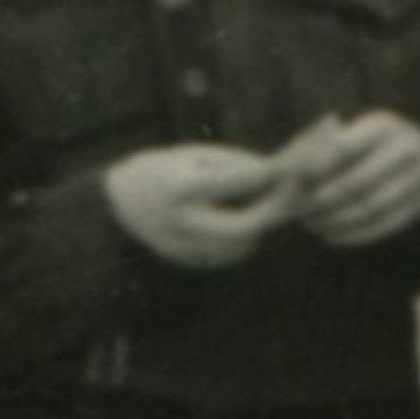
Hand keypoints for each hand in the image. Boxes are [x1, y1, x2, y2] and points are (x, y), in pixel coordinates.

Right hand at [103, 144, 294, 268]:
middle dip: (280, 206)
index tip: (301, 161)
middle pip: (251, 223)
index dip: (280, 169)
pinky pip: (236, 250)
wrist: (118, 205)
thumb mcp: (194, 156)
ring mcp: (188, 249)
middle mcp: (185, 224)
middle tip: (298, 189)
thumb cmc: (161, 170)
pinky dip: (247, 233)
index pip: (244, 180)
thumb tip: (281, 177)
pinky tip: (239, 214)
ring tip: (263, 197)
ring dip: (263, 219)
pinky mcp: (194, 262)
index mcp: (183, 190)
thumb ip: (236, 166)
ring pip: (247, 240)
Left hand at [286, 113, 419, 246]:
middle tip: (298, 211)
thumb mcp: (354, 131)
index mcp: (385, 126)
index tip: (290, 183)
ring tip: (311, 225)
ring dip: (335, 221)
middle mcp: (407, 148)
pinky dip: (354, 234)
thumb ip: (325, 146)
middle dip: (322, 200)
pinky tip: (331, 236)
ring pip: (370, 207)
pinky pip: (385, 225)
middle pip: (356, 182)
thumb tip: (295, 170)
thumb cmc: (374, 142)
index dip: (313, 168)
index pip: (342, 148)